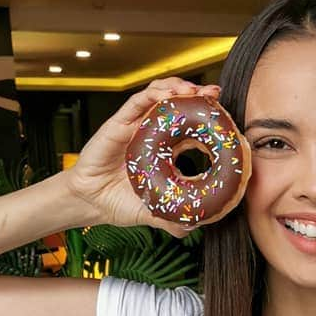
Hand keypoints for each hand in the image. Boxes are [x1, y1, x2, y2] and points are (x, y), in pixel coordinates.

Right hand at [62, 76, 222, 235]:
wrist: (90, 203)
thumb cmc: (118, 203)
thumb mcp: (152, 213)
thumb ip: (172, 220)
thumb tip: (192, 228)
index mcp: (163, 150)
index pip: (189, 128)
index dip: (206, 120)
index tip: (225, 118)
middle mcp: (151, 133)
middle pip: (177, 105)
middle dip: (198, 96)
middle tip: (216, 96)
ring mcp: (136, 125)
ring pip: (159, 96)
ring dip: (178, 87)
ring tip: (194, 90)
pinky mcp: (119, 122)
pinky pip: (138, 101)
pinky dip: (155, 93)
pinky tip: (170, 94)